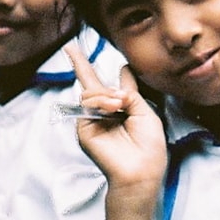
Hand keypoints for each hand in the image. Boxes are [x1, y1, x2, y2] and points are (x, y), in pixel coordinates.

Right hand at [69, 44, 167, 186]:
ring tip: (120, 104)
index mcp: (125, 109)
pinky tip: (113, 107)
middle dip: (80, 64)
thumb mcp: (146, 113)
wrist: (140, 171)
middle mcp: (107, 112)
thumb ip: (131, 93)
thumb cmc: (149, 147)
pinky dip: (101, 101)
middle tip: (70, 48)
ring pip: (90, 91)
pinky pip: (87, 103)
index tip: (95, 55)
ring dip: (107, 93)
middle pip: (91, 84)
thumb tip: (122, 72)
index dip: (113, 72)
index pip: (115, 87)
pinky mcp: (84, 128)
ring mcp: (93, 120)